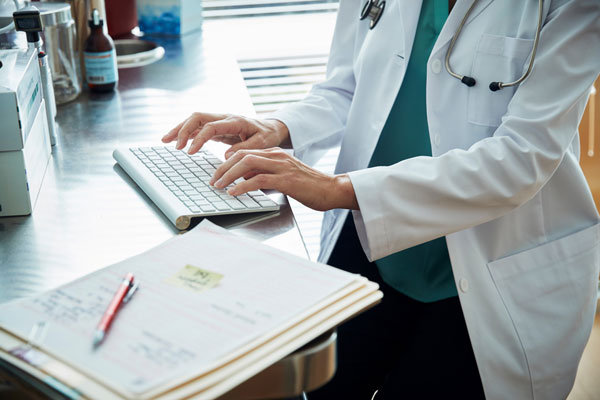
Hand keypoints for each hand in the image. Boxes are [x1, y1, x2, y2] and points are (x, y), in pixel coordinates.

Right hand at [161, 113, 290, 156]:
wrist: (271, 128)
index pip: (211, 126)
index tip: (190, 151)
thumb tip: (226, 155)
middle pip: (198, 117)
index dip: (199, 138)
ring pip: (194, 120)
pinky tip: (175, 141)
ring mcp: (218, 121)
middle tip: (175, 146)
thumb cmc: (267, 136)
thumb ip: (245, 148)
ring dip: (179, 129)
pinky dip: (185, 133)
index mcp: (234, 121)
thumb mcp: (261, 143)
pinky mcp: (216, 127)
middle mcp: (224, 117)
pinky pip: (197, 127)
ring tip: (165, 140)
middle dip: (183, 130)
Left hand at [210, 148, 358, 211]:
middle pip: (242, 155)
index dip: (228, 162)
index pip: (245, 152)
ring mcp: (281, 167)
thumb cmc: (311, 187)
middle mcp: (277, 156)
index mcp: (276, 154)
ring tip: (219, 186)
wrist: (332, 189)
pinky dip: (242, 186)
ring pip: (247, 163)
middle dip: (223, 167)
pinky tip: (234, 192)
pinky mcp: (286, 180)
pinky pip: (258, 179)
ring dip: (229, 175)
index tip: (217, 173)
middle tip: (213, 180)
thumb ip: (267, 176)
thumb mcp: (285, 177)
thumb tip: (248, 182)